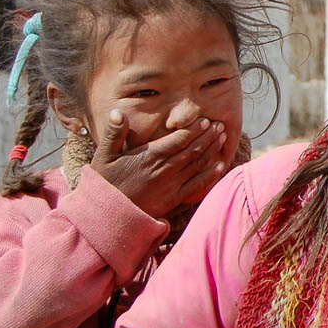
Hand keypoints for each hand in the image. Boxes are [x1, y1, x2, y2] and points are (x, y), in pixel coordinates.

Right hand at [91, 111, 228, 218]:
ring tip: (223, 137)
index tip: (205, 120)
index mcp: (149, 156)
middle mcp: (164, 169)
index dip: (194, 129)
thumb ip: (114, 134)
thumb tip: (116, 112)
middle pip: (192, 149)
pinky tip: (220, 165)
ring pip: (197, 164)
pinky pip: (196, 186)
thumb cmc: (105, 183)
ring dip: (212, 150)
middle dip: (208, 136)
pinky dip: (210, 175)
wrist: (107, 215)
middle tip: (221, 125)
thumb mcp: (104, 156)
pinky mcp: (174, 199)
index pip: (178, 139)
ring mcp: (171, 185)